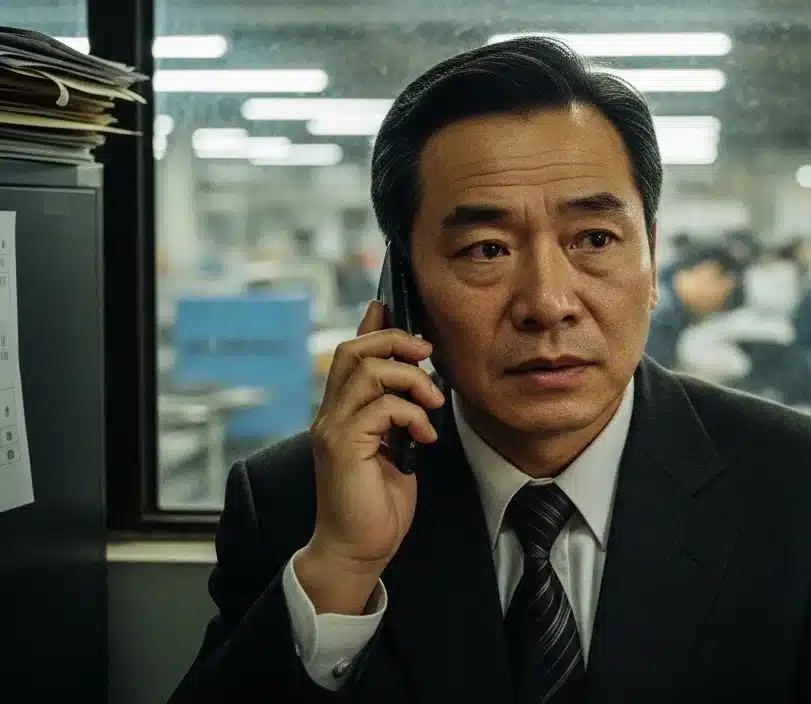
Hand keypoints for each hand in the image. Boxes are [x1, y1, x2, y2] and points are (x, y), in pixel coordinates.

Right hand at [297, 300, 445, 612]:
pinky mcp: (343, 446)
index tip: (392, 308)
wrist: (358, 549)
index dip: (372, 325)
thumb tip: (419, 386)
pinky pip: (382, 407)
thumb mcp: (396, 448)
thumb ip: (399, 415)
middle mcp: (331, 414)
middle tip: (428, 356)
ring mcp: (333, 428)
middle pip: (354, 349)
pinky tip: (425, 437)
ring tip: (433, 404)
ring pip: (368, 370)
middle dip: (396, 342)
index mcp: (342, 411)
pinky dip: (413, 414)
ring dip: (412, 379)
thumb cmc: (379, 504)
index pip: (351, 353)